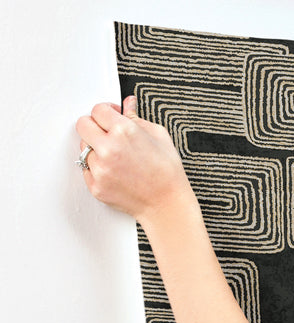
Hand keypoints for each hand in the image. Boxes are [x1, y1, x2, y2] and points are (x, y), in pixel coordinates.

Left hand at [75, 95, 190, 222]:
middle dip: (95, 126)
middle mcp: (108, 149)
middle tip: (108, 133)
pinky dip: (97, 168)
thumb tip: (128, 104)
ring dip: (96, 149)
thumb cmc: (167, 173)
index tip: (111, 117)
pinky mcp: (96, 186)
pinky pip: (87, 169)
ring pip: (84, 148)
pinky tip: (115, 171)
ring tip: (116, 157)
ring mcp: (100, 169)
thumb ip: (137, 118)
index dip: (106, 111)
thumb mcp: (159, 136)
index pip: (98, 110)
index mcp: (124, 131)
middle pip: (83, 125)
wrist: (167, 204)